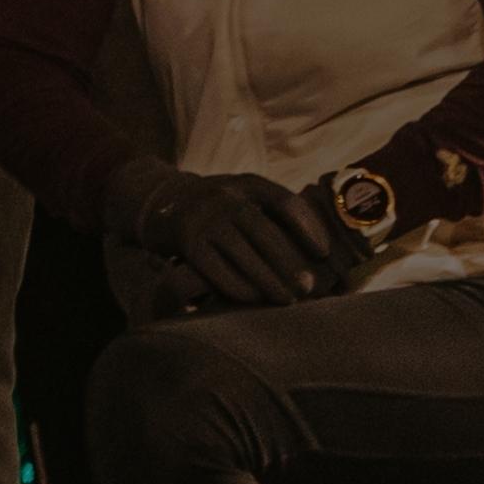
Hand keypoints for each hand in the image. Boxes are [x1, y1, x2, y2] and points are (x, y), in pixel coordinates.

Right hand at [128, 164, 351, 309]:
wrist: (160, 202)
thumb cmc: (217, 208)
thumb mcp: (243, 196)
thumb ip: (272, 214)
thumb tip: (317, 251)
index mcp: (247, 184)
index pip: (284, 202)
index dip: (308, 228)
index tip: (323, 254)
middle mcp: (225, 196)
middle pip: (264, 232)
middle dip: (289, 263)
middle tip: (309, 288)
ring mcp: (203, 218)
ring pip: (241, 253)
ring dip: (267, 280)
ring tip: (287, 299)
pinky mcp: (185, 241)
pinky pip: (215, 268)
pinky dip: (236, 285)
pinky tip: (253, 298)